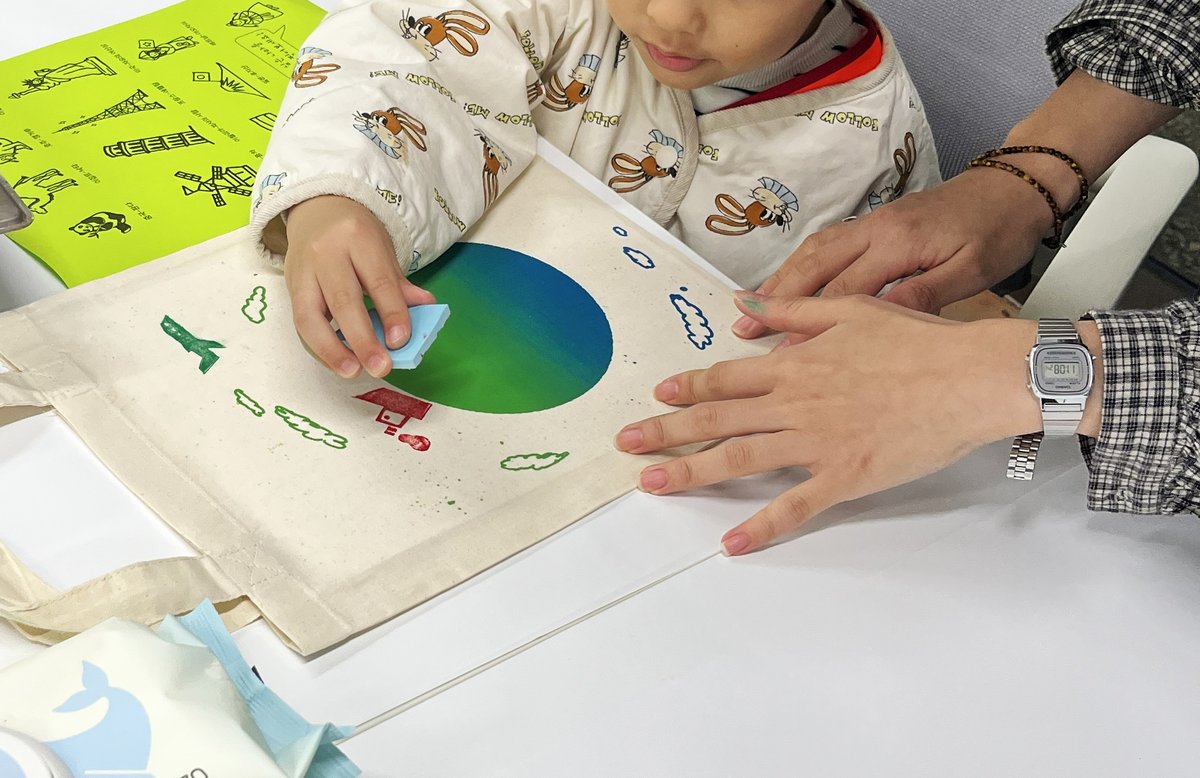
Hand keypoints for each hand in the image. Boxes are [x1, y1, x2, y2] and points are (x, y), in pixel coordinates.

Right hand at [283, 195, 434, 378]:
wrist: (317, 209)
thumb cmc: (356, 236)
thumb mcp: (383, 250)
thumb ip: (400, 284)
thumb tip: (427, 308)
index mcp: (358, 239)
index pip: (378, 281)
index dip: (392, 313)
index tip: (401, 341)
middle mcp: (326, 253)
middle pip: (343, 300)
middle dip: (362, 339)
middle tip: (380, 367)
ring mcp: (303, 271)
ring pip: (310, 316)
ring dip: (331, 350)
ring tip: (352, 372)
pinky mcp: (290, 287)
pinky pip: (301, 322)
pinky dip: (319, 346)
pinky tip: (338, 360)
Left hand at [617, 292, 1044, 554]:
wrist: (969, 377)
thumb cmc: (917, 342)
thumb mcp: (849, 310)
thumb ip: (791, 311)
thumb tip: (744, 305)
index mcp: (794, 363)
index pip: (725, 377)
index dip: (686, 388)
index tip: (657, 396)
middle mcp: (795, 402)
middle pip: (717, 417)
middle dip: (665, 430)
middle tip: (625, 442)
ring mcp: (816, 442)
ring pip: (740, 458)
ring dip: (691, 471)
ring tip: (652, 482)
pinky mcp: (844, 477)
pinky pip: (795, 505)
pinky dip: (763, 526)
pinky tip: (731, 542)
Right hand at [733, 167, 1052, 338]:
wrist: (1013, 189)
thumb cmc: (996, 232)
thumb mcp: (971, 271)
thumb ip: (923, 294)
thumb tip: (878, 324)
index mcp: (897, 242)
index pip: (842, 291)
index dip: (809, 324)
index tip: (784, 352)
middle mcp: (874, 229)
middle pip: (812, 267)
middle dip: (775, 300)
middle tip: (742, 330)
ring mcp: (870, 224)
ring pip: (812, 252)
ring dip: (778, 280)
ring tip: (749, 309)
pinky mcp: (873, 224)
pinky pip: (824, 245)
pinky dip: (798, 266)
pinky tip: (783, 283)